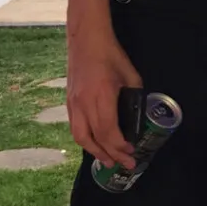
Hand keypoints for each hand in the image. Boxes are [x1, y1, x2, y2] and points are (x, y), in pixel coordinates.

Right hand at [67, 25, 142, 169]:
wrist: (86, 40)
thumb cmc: (111, 54)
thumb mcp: (130, 75)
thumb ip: (133, 96)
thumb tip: (138, 115)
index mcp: (101, 95)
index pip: (108, 130)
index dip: (119, 145)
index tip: (131, 152)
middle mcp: (84, 103)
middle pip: (95, 138)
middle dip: (110, 154)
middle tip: (124, 165)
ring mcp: (73, 103)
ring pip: (80, 137)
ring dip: (94, 152)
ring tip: (108, 161)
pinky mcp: (68, 102)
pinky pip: (76, 127)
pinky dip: (86, 140)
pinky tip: (95, 144)